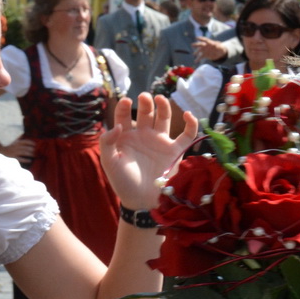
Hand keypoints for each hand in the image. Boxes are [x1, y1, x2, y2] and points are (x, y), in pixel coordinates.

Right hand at [0, 138, 35, 163]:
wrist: (1, 151)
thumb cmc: (10, 146)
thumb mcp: (14, 141)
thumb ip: (19, 138)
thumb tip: (23, 134)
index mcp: (17, 142)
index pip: (25, 141)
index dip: (31, 143)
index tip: (35, 144)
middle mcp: (16, 147)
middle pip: (25, 147)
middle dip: (31, 149)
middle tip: (37, 151)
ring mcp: (14, 152)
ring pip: (23, 152)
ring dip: (30, 154)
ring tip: (34, 155)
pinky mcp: (13, 157)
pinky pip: (20, 159)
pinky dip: (25, 160)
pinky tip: (30, 160)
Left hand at [100, 93, 199, 208]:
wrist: (142, 201)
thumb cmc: (123, 182)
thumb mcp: (109, 162)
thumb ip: (108, 142)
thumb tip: (118, 126)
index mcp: (126, 137)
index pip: (124, 116)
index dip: (125, 107)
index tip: (126, 101)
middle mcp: (144, 136)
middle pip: (146, 113)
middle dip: (146, 103)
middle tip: (144, 97)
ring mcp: (161, 142)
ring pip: (164, 118)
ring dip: (163, 107)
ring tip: (159, 98)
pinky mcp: (176, 150)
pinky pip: (187, 134)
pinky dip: (191, 123)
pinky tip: (188, 115)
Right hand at [194, 36, 230, 61]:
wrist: (220, 54)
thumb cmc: (220, 48)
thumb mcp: (220, 47)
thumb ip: (218, 46)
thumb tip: (214, 44)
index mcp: (209, 42)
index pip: (205, 40)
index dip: (201, 38)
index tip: (196, 38)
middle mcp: (206, 46)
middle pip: (200, 44)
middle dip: (196, 45)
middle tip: (192, 45)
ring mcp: (204, 50)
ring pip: (199, 51)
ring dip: (196, 52)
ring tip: (194, 54)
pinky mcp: (205, 55)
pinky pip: (200, 57)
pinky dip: (198, 59)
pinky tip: (195, 61)